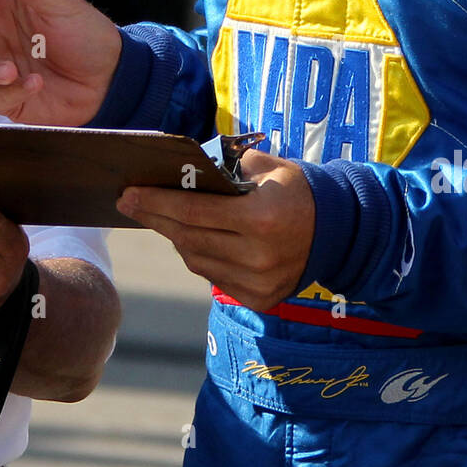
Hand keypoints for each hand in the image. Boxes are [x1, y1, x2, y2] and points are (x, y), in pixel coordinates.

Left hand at [116, 148, 315, 310]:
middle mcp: (258, 256)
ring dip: (175, 237)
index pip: (194, 211)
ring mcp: (259, 282)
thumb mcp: (265, 167)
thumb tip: (178, 171)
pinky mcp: (260, 299)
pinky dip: (199, 256)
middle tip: (128, 202)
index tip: (129, 192)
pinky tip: (192, 239)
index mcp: (260, 218)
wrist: (339, 230)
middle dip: (154, 218)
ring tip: (161, 217)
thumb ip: (224, 167)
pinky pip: (213, 276)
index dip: (157, 202)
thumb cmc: (295, 189)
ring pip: (196, 260)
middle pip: (188, 238)